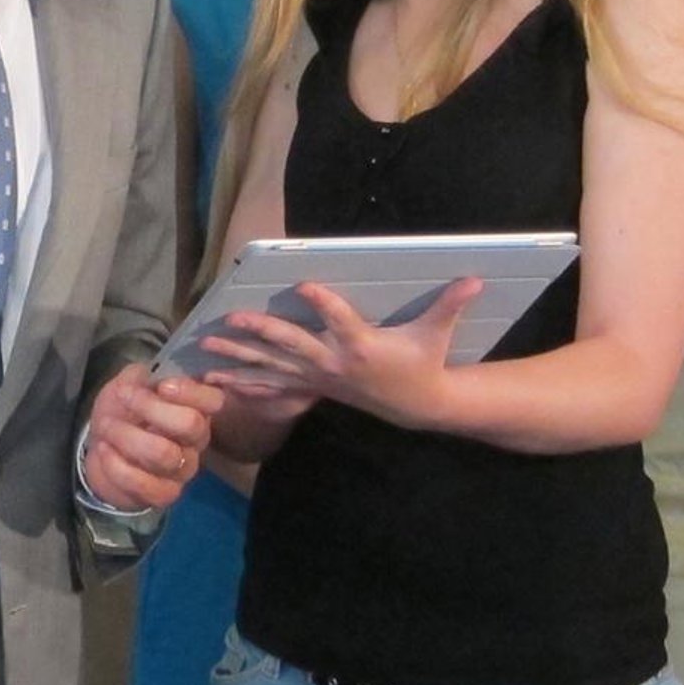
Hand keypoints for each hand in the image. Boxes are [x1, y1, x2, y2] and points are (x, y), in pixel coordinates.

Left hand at [82, 363, 221, 509]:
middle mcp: (196, 441)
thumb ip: (141, 376)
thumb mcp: (127, 385)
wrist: (101, 450)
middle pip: (191, 424)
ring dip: (126, 435)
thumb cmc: (121, 413)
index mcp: (194, 409)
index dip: (190, 391)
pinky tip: (104, 450)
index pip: (213, 400)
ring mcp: (183, 470)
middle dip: (150, 407)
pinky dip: (117, 465)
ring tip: (105, 426)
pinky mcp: (164, 494)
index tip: (161, 386)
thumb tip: (151, 374)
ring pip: (164, 454)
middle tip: (123, 398)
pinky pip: (145, 483)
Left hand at [203, 275, 482, 430]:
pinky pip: (270, 386)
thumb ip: (450, 304)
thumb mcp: (437, 334)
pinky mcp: (309, 386)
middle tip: (234, 319)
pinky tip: (214, 378)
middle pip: (292, 345)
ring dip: (237, 358)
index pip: (340, 319)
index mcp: (362, 345)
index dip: (324, 303)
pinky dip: (242, 382)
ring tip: (207, 349)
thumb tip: (476, 278)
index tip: (304, 284)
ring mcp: (317, 378)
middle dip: (261, 331)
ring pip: (271, 366)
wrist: (415, 406)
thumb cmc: (423, 362)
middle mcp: (333, 363)